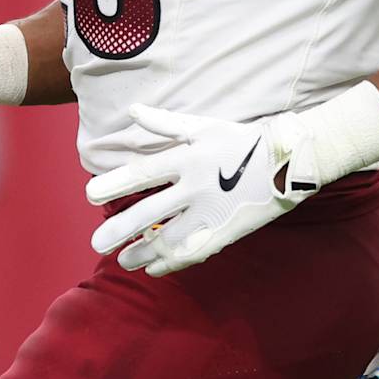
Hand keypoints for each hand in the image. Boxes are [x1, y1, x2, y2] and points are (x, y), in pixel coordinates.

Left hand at [85, 104, 326, 276]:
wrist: (287, 161)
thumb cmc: (240, 140)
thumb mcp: (203, 126)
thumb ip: (165, 122)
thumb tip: (132, 110)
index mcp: (188, 157)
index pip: (143, 173)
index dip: (115, 184)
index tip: (91, 195)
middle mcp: (196, 186)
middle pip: (151, 212)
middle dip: (121, 229)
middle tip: (97, 243)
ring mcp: (211, 212)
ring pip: (170, 238)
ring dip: (143, 252)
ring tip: (123, 260)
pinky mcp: (225, 231)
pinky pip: (193, 251)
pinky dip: (172, 262)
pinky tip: (155, 268)